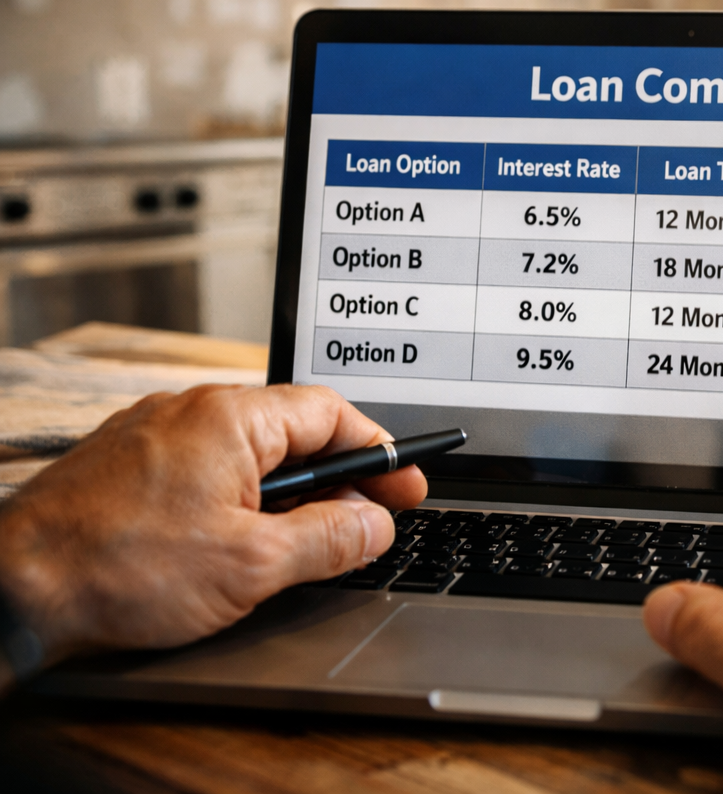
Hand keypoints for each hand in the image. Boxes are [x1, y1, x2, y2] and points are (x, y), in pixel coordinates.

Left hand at [0, 384, 424, 665]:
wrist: (12, 587)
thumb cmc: (118, 569)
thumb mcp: (252, 564)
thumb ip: (329, 539)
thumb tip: (375, 524)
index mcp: (231, 417)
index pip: (332, 414)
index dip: (378, 453)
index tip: (406, 485)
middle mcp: (190, 411)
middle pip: (292, 431)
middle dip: (339, 477)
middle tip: (371, 518)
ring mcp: (152, 436)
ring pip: (248, 453)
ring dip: (289, 491)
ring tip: (307, 540)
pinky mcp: (125, 467)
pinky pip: (205, 469)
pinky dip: (240, 498)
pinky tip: (240, 541)